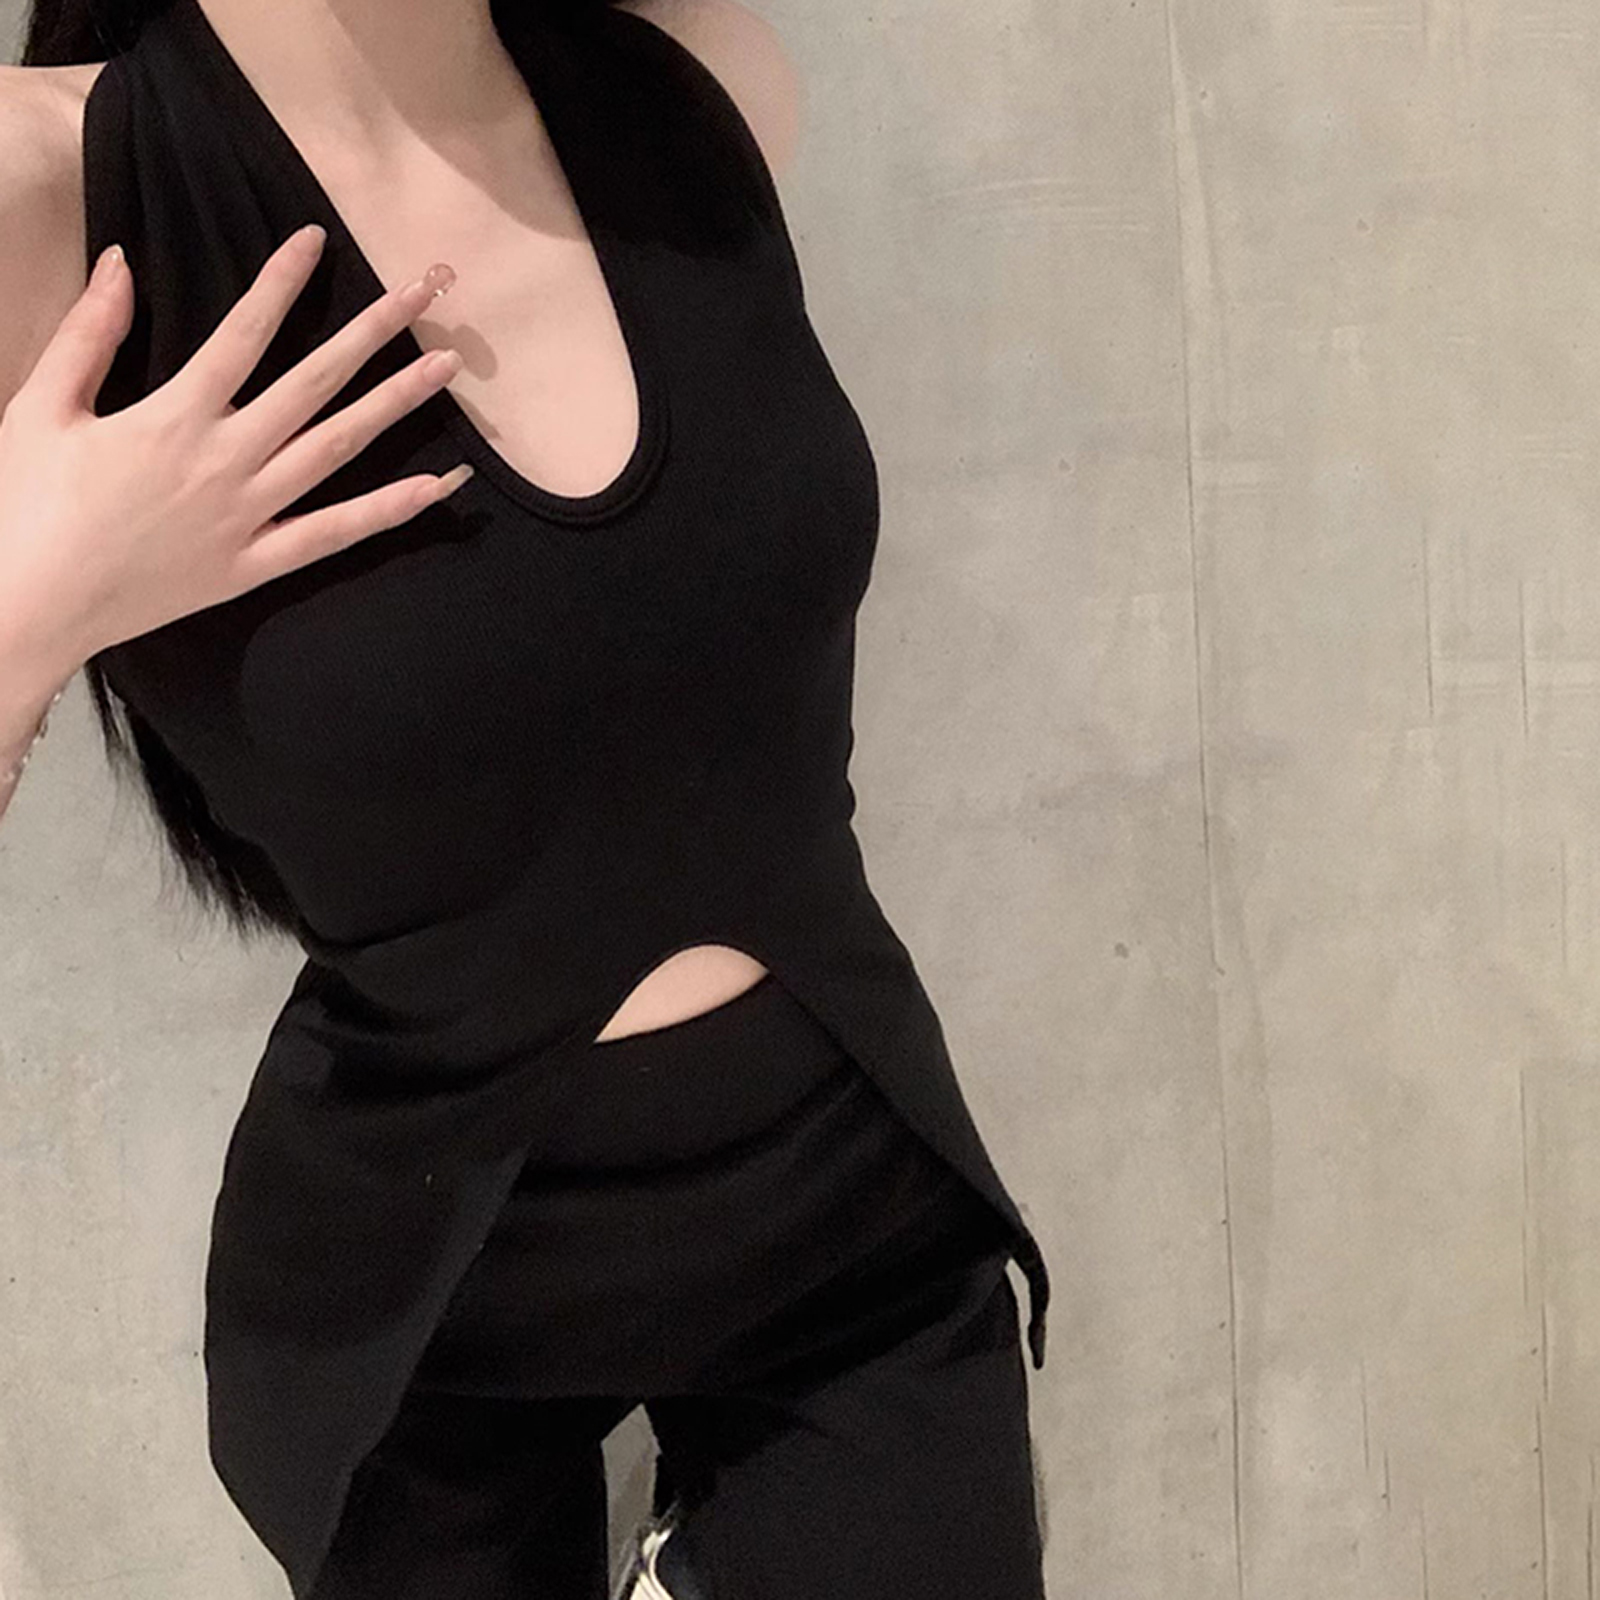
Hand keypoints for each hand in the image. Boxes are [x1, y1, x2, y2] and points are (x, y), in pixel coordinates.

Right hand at [0, 224, 471, 681]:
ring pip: (337, 450)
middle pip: (316, 383)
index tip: (317, 238)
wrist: (30, 604)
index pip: (244, 332)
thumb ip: (88, 332)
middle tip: (427, 289)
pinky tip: (434, 488)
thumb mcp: (40, 405)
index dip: (282, 281)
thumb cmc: (26, 503)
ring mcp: (247, 516)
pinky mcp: (253, 566)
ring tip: (446, 367)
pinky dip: (386, 512)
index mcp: (173, 416)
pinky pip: (332, 536)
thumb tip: (122, 260)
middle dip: (373, 330)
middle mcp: (225, 460)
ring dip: (395, 405)